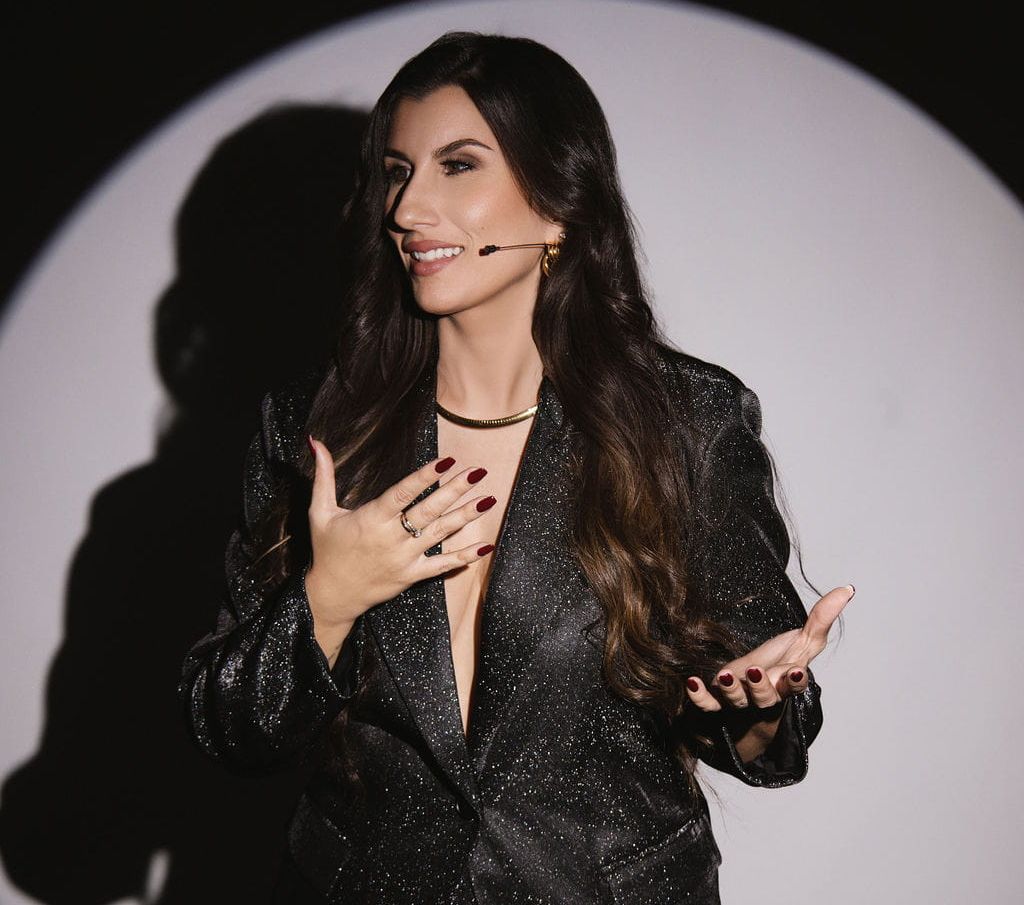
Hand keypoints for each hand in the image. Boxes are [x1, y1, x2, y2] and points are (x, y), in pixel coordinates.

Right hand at [304, 437, 496, 632]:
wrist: (331, 595)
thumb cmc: (327, 549)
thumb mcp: (320, 511)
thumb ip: (323, 475)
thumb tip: (316, 441)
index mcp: (371, 518)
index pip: (402, 493)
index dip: (424, 476)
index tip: (445, 460)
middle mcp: (391, 537)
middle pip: (428, 510)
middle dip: (454, 490)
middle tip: (478, 472)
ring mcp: (404, 558)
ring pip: (440, 534)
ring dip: (465, 516)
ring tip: (488, 498)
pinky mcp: (412, 575)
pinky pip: (442, 566)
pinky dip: (464, 557)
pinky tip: (485, 546)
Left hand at [684, 584, 853, 714]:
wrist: (752, 687)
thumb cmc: (781, 662)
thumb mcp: (803, 641)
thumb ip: (821, 618)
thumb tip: (847, 588)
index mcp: (786, 680)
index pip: (795, 684)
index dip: (796, 680)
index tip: (796, 670)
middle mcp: (765, 694)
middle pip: (765, 697)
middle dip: (760, 686)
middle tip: (753, 672)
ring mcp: (741, 699)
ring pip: (738, 701)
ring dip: (731, 690)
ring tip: (725, 676)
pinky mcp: (717, 701)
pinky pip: (708, 705)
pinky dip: (700, 697)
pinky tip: (693, 683)